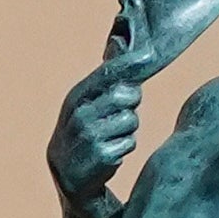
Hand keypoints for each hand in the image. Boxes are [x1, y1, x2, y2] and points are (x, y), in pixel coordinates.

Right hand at [45, 62, 144, 200]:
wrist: (68, 175)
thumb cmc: (83, 131)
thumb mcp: (85, 103)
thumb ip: (104, 78)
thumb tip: (120, 41)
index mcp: (75, 97)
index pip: (107, 73)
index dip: (131, 63)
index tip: (150, 54)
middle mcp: (79, 114)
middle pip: (126, 95)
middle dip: (131, 102)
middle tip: (120, 112)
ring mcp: (89, 136)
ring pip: (131, 120)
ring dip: (128, 128)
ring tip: (111, 136)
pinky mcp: (102, 157)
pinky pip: (130, 143)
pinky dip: (125, 147)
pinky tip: (109, 152)